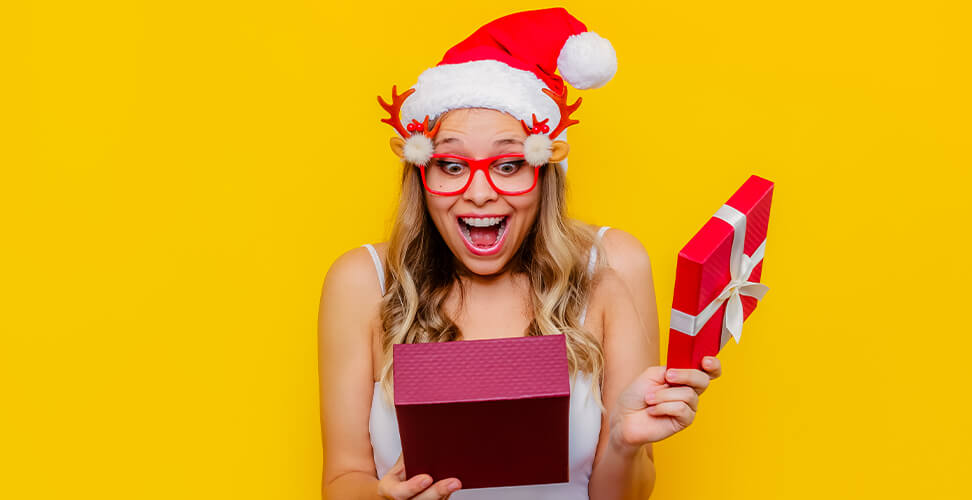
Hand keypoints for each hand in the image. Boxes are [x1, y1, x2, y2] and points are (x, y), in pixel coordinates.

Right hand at [377, 454, 461, 499]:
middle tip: (454, 482)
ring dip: (445, 493)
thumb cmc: (399, 476)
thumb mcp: (397, 464)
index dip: (412, 487)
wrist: (396, 489)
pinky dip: (446, 495)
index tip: (427, 478)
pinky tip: (453, 486)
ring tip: (457, 483)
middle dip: (437, 491)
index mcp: (389, 489)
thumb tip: (421, 435)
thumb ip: (407, 455)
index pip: (398, 493)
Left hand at [608, 356, 722, 453]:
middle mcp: (689, 391)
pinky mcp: (685, 421)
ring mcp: (688, 406)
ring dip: (664, 395)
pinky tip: (653, 411)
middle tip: (668, 377)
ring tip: (650, 399)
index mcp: (683, 377)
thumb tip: (685, 370)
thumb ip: (671, 368)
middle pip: (703, 380)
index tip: (705, 361)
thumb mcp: (652, 374)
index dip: (712, 365)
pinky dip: (663, 407)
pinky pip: (681, 409)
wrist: (625, 417)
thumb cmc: (636, 395)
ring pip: (688, 395)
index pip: (707, 370)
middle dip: (686, 376)